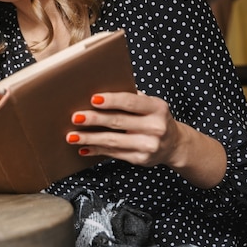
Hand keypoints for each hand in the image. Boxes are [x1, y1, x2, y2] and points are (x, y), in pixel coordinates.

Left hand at [66, 92, 183, 167]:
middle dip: (94, 119)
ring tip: (72, 136)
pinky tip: (83, 148)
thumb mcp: (150, 104)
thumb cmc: (154, 117)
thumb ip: (130, 97)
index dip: (112, 100)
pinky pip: (114, 154)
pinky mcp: (141, 159)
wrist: (174, 144)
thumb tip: (99, 88)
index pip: (131, 102)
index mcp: (157, 108)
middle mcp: (156, 127)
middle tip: (75, 117)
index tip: (93, 99)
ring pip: (113, 141)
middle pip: (118, 121)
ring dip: (90, 138)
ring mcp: (149, 145)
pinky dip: (96, 150)